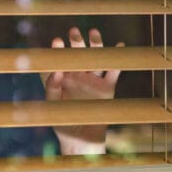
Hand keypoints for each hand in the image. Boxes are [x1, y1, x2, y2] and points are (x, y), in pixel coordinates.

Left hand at [45, 27, 121, 155]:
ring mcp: (93, 80)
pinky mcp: (107, 88)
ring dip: (96, 45)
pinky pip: (113, 71)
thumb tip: (56, 71)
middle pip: (78, 54)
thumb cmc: (62, 123)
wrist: (81, 140)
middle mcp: (77, 75)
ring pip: (96, 58)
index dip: (58, 49)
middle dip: (76, 41)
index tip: (57, 41)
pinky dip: (117, 59)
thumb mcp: (52, 106)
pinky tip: (119, 46)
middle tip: (74, 31)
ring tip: (94, 32)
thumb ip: (51, 88)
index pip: (60, 59)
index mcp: (62, 77)